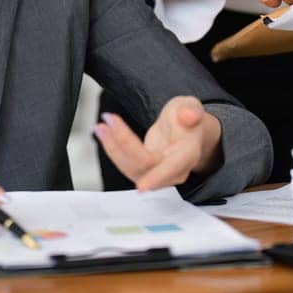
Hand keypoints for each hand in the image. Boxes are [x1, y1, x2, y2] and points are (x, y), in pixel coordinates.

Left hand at [93, 95, 221, 191]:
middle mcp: (172, 169)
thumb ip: (190, 110)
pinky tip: (103, 132)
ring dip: (113, 146)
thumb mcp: (190, 106)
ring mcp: (156, 172)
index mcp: (187, 154)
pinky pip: (125, 163)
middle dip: (124, 143)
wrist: (184, 130)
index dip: (158, 177)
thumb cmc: (186, 119)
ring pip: (131, 167)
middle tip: (110, 121)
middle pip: (145, 165)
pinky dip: (111, 147)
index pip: (173, 168)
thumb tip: (190, 115)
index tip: (142, 187)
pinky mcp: (143, 170)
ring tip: (102, 126)